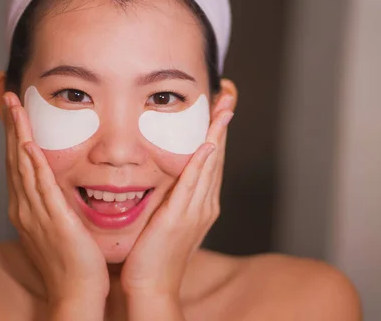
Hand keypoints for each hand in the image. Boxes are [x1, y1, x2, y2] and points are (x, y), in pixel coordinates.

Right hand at [2, 92, 108, 307]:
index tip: (15, 110)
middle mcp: (25, 207)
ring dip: (19, 134)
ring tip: (15, 107)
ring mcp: (36, 214)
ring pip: (23, 166)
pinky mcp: (53, 220)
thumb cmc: (72, 260)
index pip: (18, 162)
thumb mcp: (59, 224)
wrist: (76, 291)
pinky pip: (41, 188)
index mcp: (27, 207)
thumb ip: (55, 201)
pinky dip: (33, 166)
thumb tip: (59, 184)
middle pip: (14, 157)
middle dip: (12, 125)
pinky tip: (29, 145)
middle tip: (8, 96)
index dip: (15, 133)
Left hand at [120, 95, 233, 299]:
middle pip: (216, 155)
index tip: (219, 105)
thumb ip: (171, 196)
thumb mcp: (166, 219)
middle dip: (222, 123)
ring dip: (217, 134)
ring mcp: (196, 211)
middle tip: (228, 93)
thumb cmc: (153, 255)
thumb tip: (167, 177)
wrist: (151, 286)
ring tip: (224, 106)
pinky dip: (202, 163)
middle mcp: (204, 204)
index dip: (216, 130)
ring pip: (209, 164)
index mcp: (201, 203)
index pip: (210, 158)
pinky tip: (207, 143)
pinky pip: (194, 185)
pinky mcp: (181, 218)